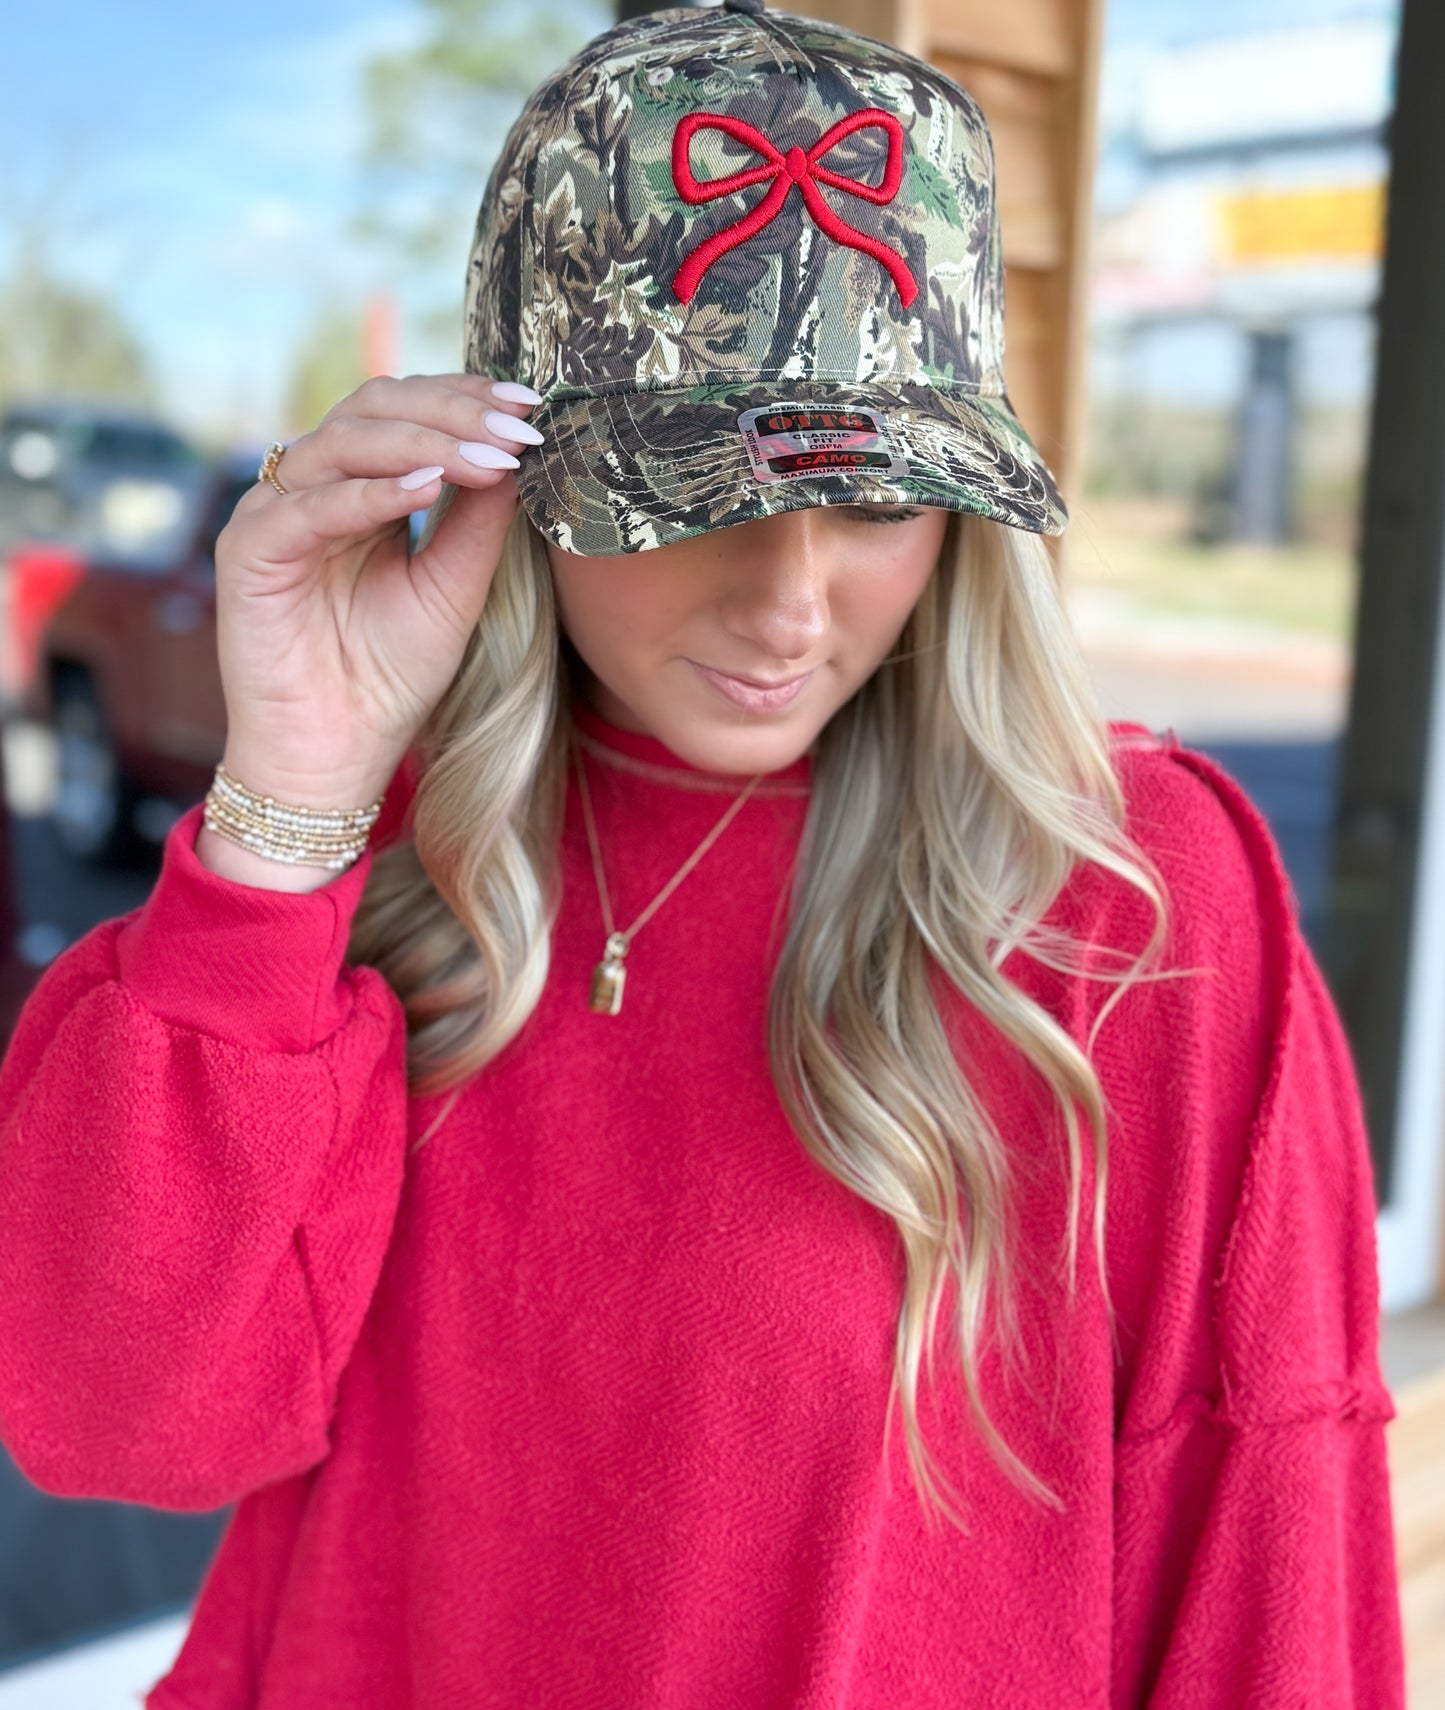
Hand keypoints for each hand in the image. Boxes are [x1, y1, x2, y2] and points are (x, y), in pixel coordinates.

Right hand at [210, 371, 543, 810]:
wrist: (337, 757)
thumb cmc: (390, 679)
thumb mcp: (454, 589)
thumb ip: (478, 522)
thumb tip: (519, 451)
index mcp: (361, 489)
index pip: (409, 412)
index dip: (468, 401)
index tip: (532, 407)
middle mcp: (314, 488)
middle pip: (374, 406)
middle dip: (452, 410)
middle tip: (518, 425)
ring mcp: (275, 513)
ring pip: (343, 441)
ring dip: (423, 442)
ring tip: (487, 456)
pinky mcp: (247, 551)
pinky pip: (309, 506)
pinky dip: (370, 492)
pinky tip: (426, 489)